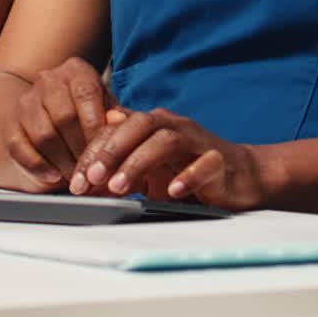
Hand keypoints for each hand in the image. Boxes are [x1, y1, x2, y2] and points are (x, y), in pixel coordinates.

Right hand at [4, 57, 115, 190]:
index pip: (86, 95)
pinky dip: (38, 166)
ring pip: (43, 135)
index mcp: (76, 70)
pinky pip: (20, 148)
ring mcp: (26, 101)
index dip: (96, 127)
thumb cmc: (87, 112)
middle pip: (64, 117)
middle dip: (80, 149)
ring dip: (62, 161)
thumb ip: (115, 115)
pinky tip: (53, 176)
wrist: (46, 110)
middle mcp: (49, 80)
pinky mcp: (10, 124)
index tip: (104, 153)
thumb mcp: (105, 108)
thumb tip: (120, 122)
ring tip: (76, 177)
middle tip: (92, 171)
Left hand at [68, 107, 270, 211]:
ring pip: (166, 140)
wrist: (239, 176)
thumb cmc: (188, 169)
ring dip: (139, 161)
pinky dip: (187, 175)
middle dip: (112, 150)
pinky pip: (204, 163)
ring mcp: (198, 141)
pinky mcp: (220, 161)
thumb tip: (86, 168)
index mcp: (154, 125)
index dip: (95, 151)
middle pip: (139, 125)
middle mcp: (175, 126)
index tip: (77, 179)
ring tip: (120, 187)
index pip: (119, 128)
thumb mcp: (150, 167)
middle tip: (91, 178)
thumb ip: (122, 163)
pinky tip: (172, 191)